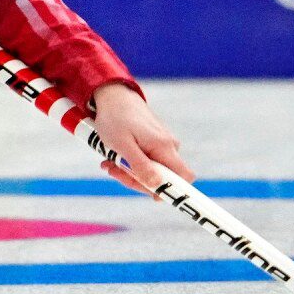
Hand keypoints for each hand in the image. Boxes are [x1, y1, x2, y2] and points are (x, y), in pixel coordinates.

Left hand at [90, 83, 195, 198]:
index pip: (185, 177)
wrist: (112, 96)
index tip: (153, 197)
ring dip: (128, 172)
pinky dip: (129, 163)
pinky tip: (113, 158)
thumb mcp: (123, 146)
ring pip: (150, 171)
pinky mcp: (153, 142)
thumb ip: (140, 166)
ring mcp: (161, 144)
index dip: (174, 191)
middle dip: (137, 180)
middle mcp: (168, 147)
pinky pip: (145, 161)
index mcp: (164, 147)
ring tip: (108, 162)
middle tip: (114, 171)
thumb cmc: (115, 119)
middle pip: (162, 178)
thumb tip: (157, 187)